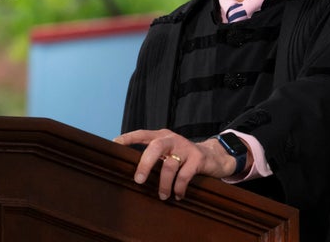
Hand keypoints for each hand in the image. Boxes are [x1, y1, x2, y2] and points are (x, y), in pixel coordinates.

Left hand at [113, 129, 238, 200]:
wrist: (214, 155)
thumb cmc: (184, 157)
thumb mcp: (169, 152)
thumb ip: (155, 156)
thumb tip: (133, 173)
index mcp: (162, 136)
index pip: (142, 134)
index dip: (128, 138)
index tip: (115, 143)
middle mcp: (173, 139)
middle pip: (156, 147)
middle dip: (145, 164)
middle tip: (138, 180)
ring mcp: (186, 148)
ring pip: (170, 166)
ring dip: (164, 184)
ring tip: (162, 196)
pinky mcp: (198, 158)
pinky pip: (184, 176)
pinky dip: (179, 188)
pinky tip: (178, 195)